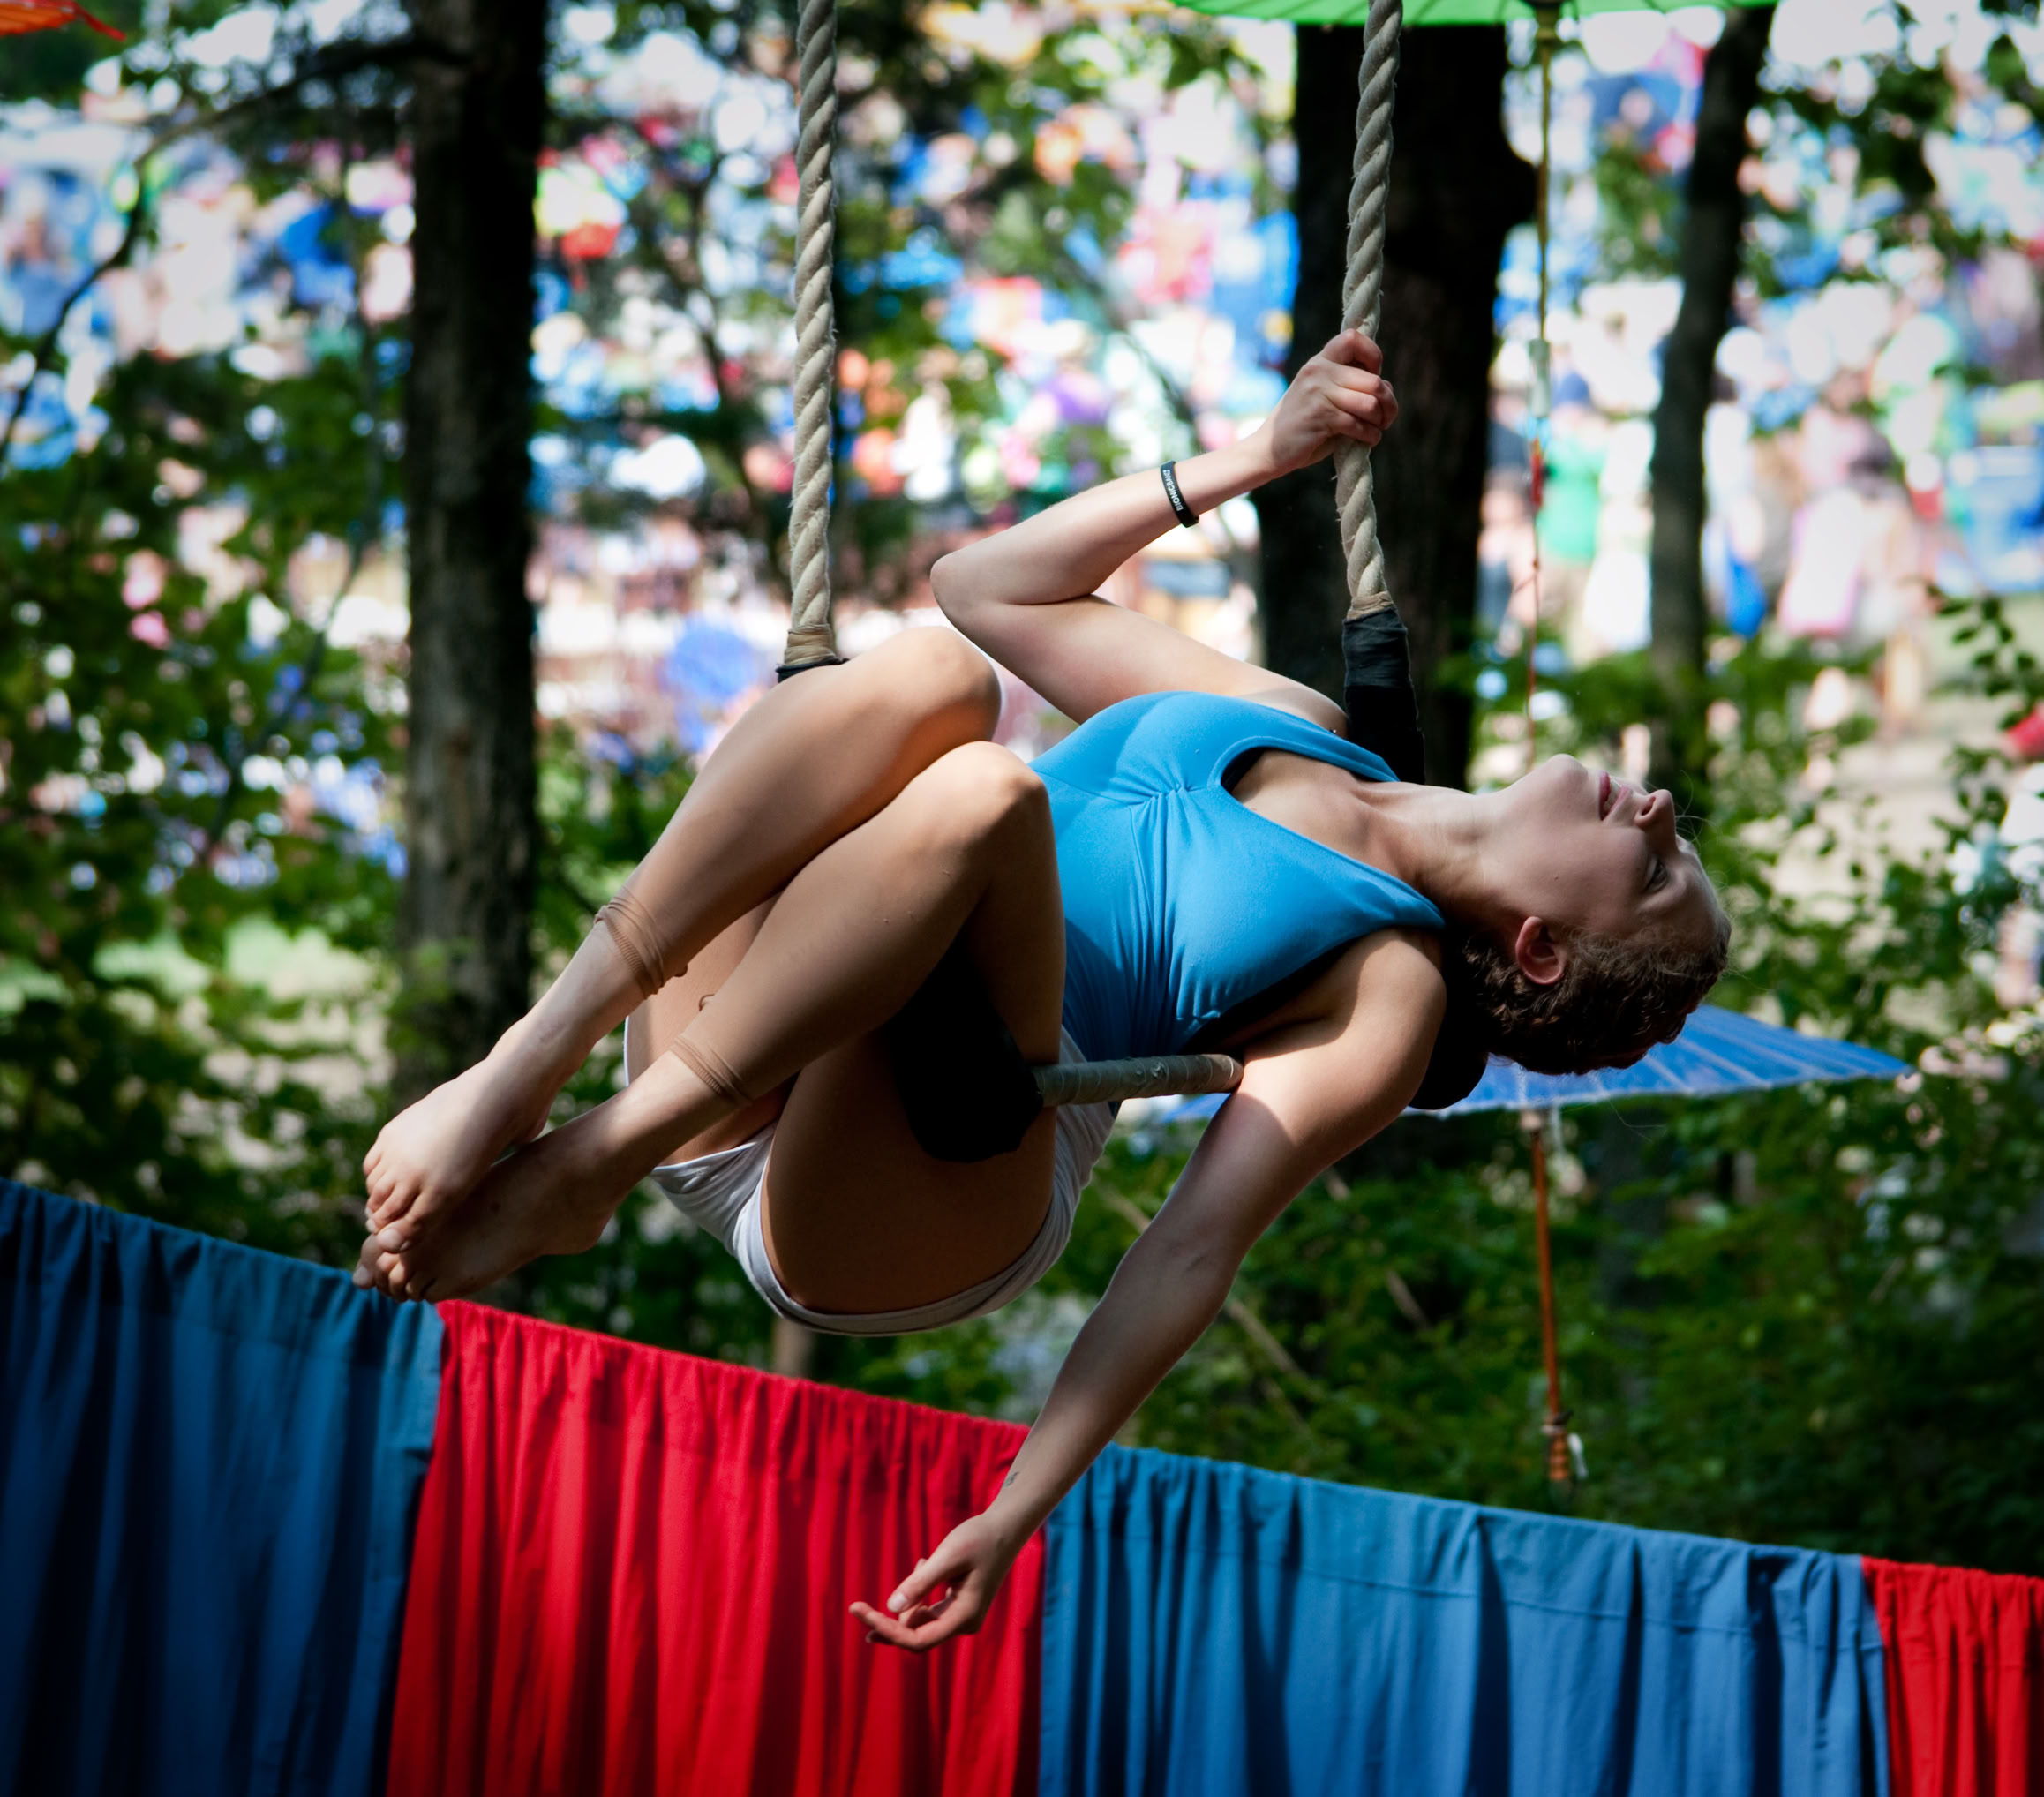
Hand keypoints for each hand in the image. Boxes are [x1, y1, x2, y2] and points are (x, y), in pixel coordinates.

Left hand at [850, 1511, 1020, 1652]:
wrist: (1006, 1528)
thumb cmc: (978, 1539)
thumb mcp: (947, 1557)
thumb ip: (920, 1583)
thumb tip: (890, 1607)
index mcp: (963, 1618)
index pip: (916, 1639)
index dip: (886, 1630)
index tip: (859, 1612)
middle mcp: (963, 1624)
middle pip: (915, 1636)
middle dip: (888, 1623)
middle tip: (857, 1607)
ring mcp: (961, 1617)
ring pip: (920, 1623)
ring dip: (909, 1600)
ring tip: (924, 1563)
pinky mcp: (959, 1606)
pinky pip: (929, 1610)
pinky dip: (920, 1593)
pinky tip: (926, 1564)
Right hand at [1260, 329, 1397, 474]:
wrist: (1268, 450)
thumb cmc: (1303, 426)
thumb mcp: (1325, 396)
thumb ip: (1351, 387)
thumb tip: (1387, 387)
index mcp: (1319, 361)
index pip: (1353, 338)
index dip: (1373, 355)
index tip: (1374, 376)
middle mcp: (1318, 371)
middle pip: (1373, 380)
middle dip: (1389, 402)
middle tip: (1386, 418)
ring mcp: (1318, 393)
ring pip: (1370, 403)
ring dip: (1380, 421)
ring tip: (1375, 429)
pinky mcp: (1320, 416)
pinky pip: (1358, 424)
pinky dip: (1370, 436)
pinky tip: (1367, 440)